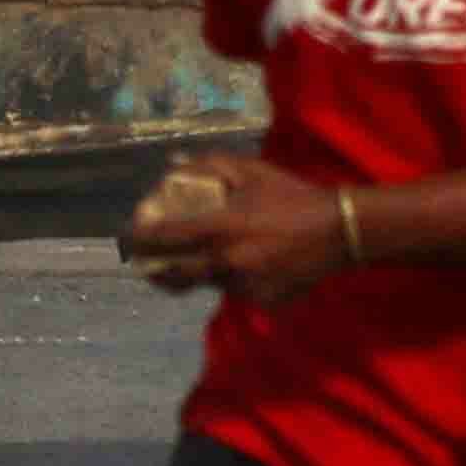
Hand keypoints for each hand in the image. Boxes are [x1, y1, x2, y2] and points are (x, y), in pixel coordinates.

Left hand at [120, 151, 356, 304]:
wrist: (338, 231)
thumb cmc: (290, 196)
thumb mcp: (251, 172)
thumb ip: (209, 166)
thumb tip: (172, 163)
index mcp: (221, 227)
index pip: (164, 238)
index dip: (139, 240)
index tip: (128, 238)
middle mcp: (226, 262)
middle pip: (174, 275)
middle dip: (155, 270)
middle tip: (147, 265)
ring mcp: (243, 286)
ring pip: (211, 283)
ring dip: (207, 271)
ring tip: (222, 253)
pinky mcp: (261, 302)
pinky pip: (238, 292)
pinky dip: (238, 279)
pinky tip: (257, 263)